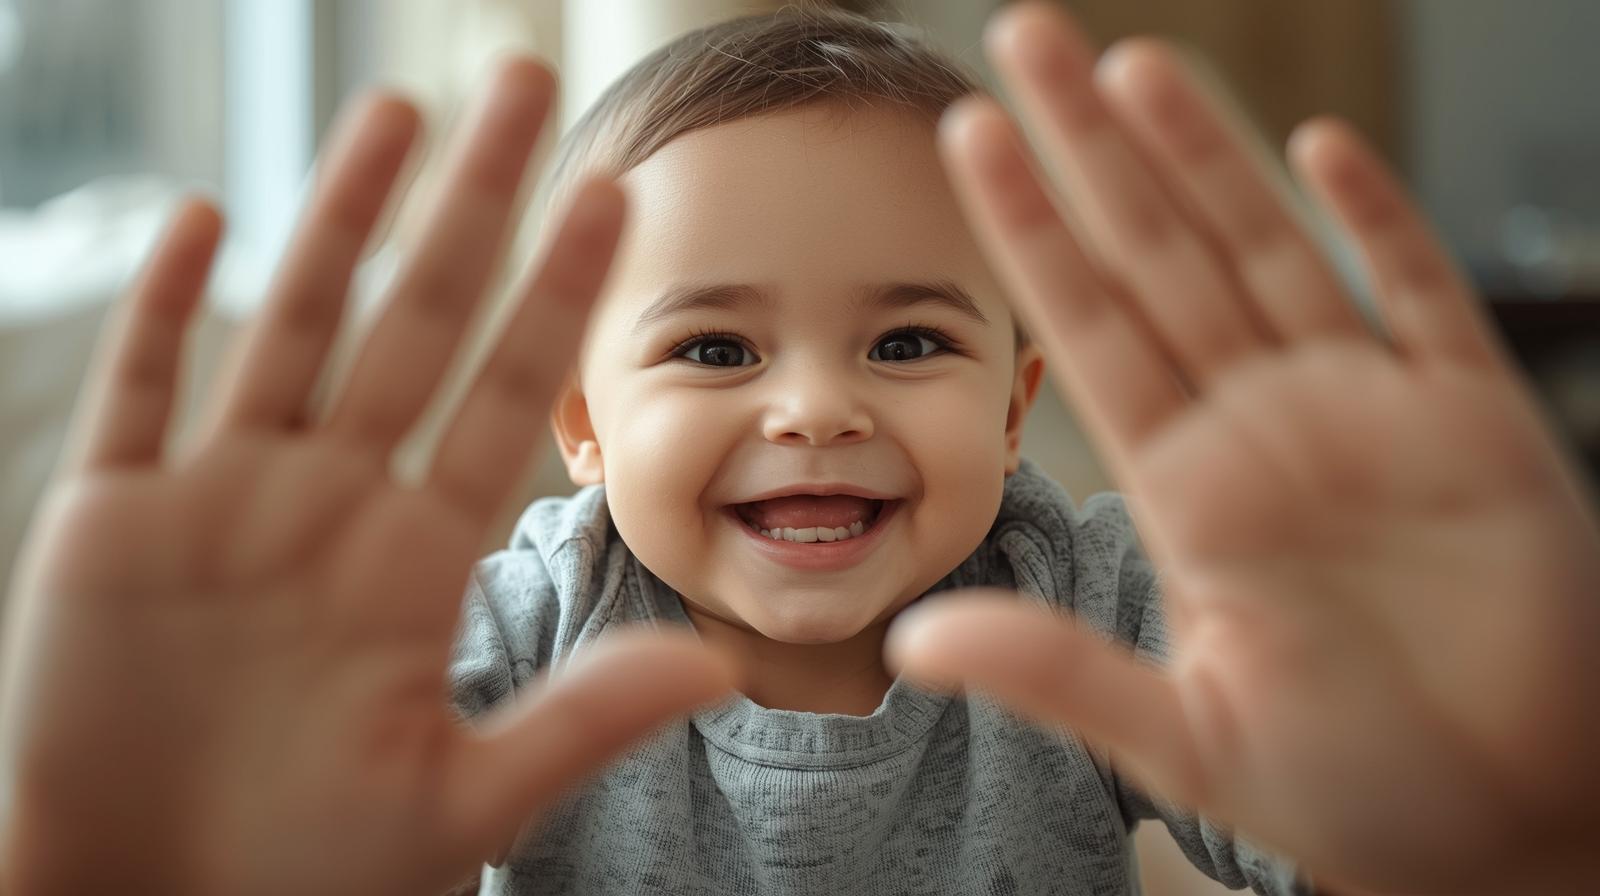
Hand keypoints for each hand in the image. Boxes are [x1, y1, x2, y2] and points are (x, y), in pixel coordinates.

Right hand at [0, 59, 732, 895]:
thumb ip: (581, 717)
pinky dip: (168, 311)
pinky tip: (207, 217)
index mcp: (419, 559)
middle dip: (473, 201)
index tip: (615, 196)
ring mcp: (223, 504)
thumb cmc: (309, 875)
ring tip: (399, 111)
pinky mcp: (109, 527)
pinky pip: (143, 393)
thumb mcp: (462, 800)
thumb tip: (719, 665)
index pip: (506, 390)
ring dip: (344, 215)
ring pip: (296, 325)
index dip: (559, 289)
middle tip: (526, 81)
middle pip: (417, 319)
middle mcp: (333, 506)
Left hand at [889, 4, 1599, 893]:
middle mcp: (1263, 430)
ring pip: (1266, 253)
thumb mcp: (1191, 742)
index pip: (1087, 329)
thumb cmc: (1359, 790)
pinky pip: (1415, 299)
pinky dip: (1373, 223)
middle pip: (1158, 257)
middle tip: (1024, 38)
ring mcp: (1366, 415)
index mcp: (1189, 490)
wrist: (1512, 822)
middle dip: (1088, 150)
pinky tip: (1315, 148)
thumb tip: (915, 649)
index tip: (966, 139)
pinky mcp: (1473, 425)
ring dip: (1202, 156)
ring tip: (1129, 67)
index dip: (1031, 232)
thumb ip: (1061, 673)